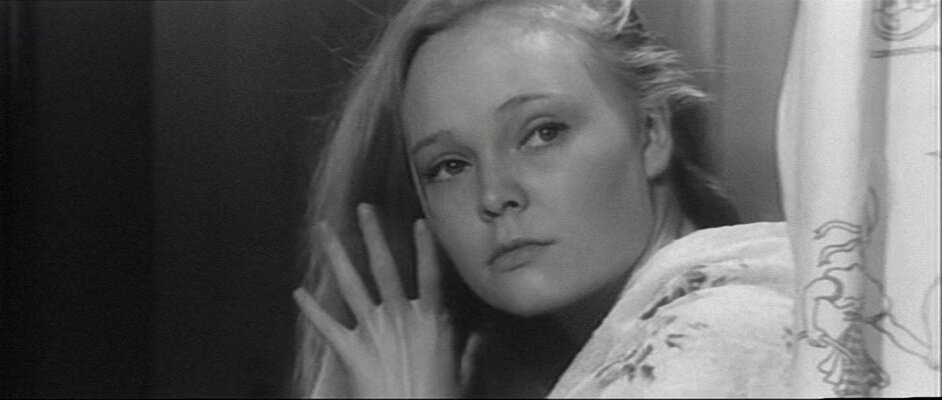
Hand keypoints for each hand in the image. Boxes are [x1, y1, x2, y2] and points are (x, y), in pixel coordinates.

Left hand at [293, 204, 461, 397]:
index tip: (420, 221)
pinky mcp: (349, 351)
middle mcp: (399, 317)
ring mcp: (371, 331)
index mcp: (430, 320)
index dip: (426, 246)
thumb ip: (470, 353)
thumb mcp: (462, 376)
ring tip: (324, 230)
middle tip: (362, 209)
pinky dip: (311, 309)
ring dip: (337, 254)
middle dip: (372, 235)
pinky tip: (298, 293)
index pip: (429, 274)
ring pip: (350, 284)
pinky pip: (326, 325)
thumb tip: (481, 338)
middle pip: (384, 267)